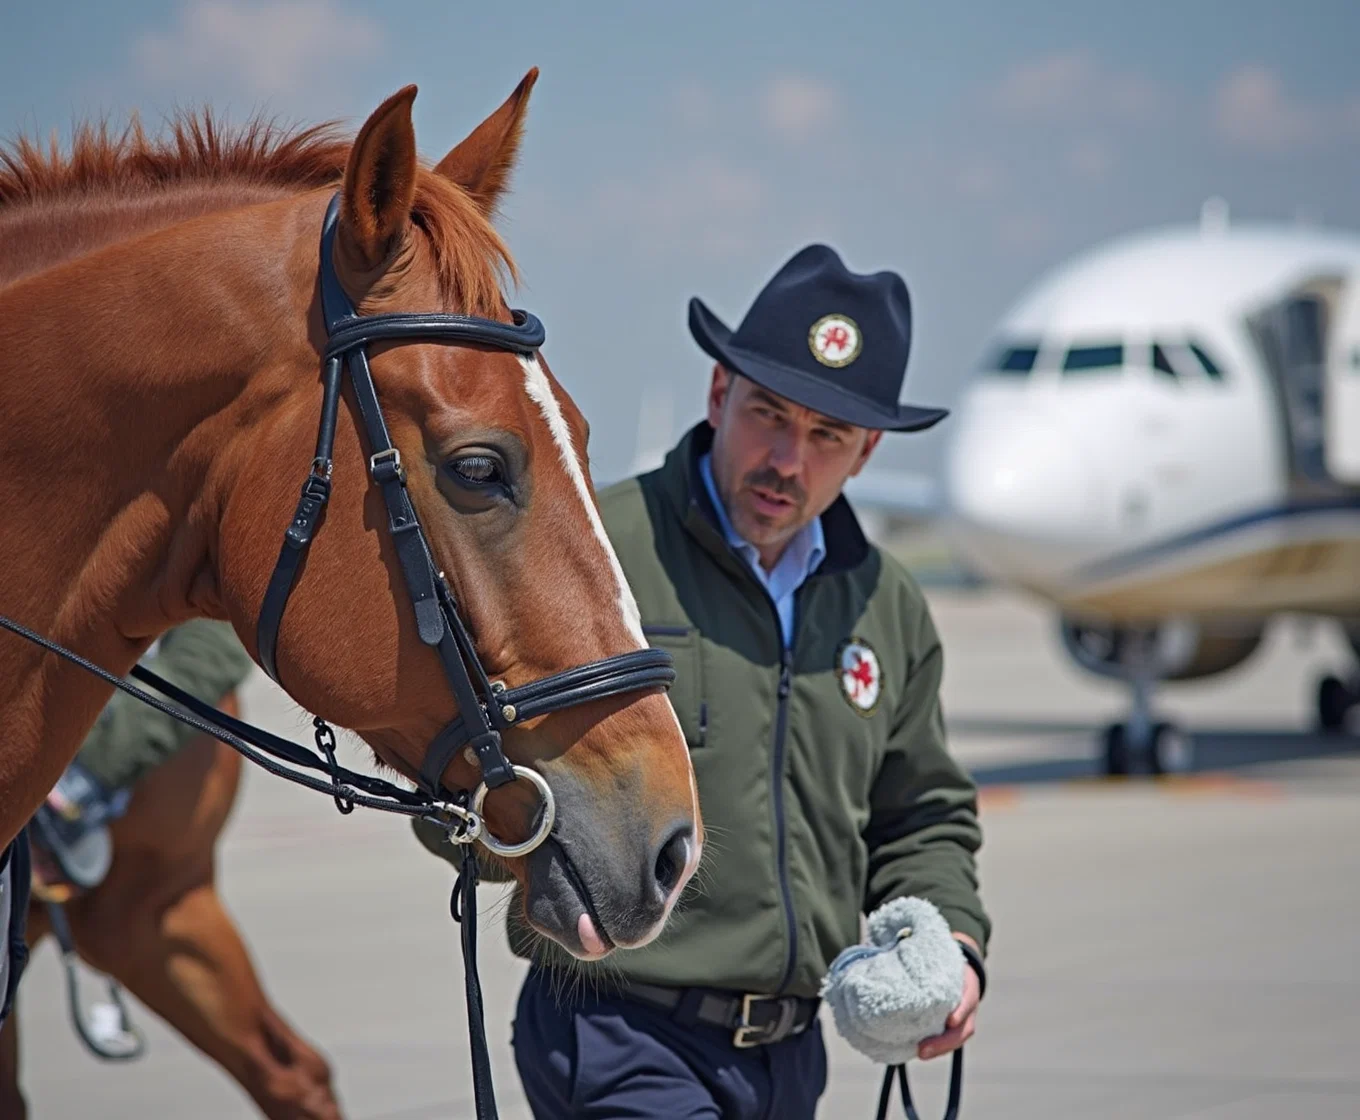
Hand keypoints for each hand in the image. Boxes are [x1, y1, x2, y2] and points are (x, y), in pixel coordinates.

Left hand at [917, 934, 979, 1060]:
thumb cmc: (945, 959)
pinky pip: (947, 1038)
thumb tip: (884, 942)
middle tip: (922, 1050)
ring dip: (938, 1048)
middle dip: (944, 1042)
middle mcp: (968, 1005)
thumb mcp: (941, 953)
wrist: (962, 966)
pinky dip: (935, 1046)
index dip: (961, 1011)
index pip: (968, 999)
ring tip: (918, 1053)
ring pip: (956, 1038)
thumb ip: (919, 951)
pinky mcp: (953, 1025)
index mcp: (967, 985)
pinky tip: (916, 1050)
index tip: (950, 1020)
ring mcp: (963, 1017)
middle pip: (963, 1028)